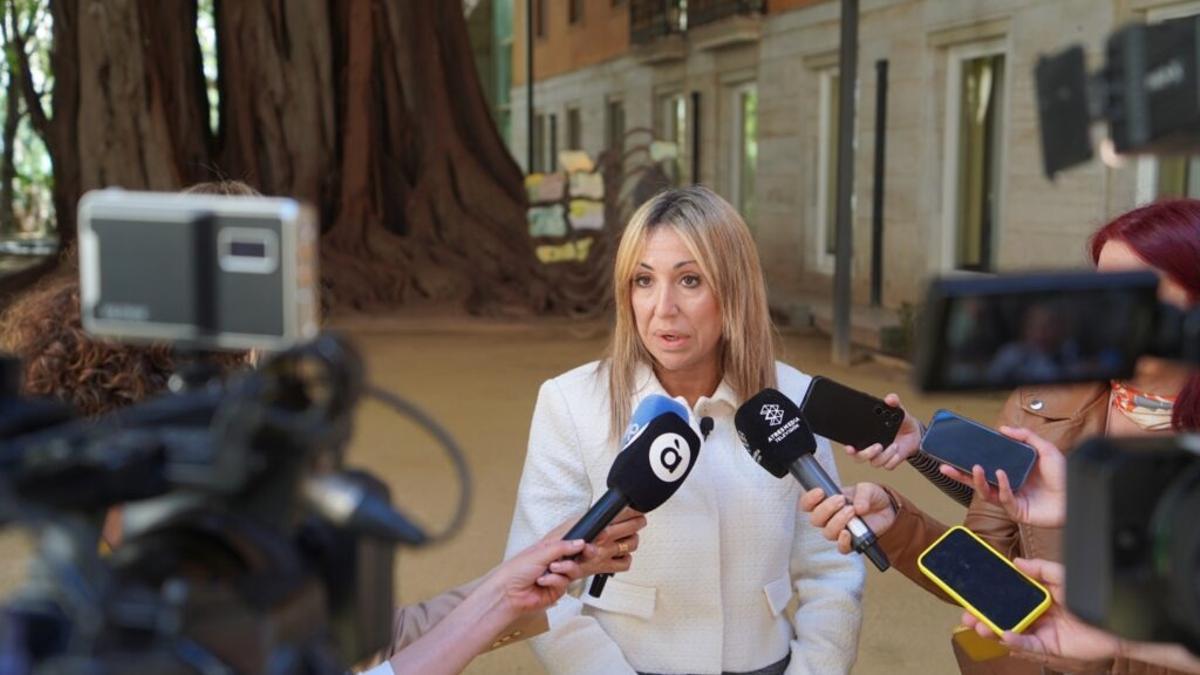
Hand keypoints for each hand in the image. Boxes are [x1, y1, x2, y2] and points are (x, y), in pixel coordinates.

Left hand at [492, 538, 587, 615]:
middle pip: (577, 557)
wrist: (508, 593)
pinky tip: (543, 581)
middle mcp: (554, 561)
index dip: (581, 542)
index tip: (588, 542)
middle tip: (584, 552)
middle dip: (580, 555)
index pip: (570, 543)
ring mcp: (556, 576)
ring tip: (552, 568)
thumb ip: (562, 547)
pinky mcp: (556, 590)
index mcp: (549, 548)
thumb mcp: (540, 552)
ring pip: (573, 570)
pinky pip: (565, 583)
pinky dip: (554, 581)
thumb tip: (580, 542)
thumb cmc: (515, 570)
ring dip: (563, 568)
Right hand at [543, 508, 645, 576]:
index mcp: (597, 529)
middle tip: (639, 518)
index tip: (635, 506)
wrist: (550, 566)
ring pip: (631, 544)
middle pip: (631, 528)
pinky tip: (622, 552)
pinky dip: (626, 557)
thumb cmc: (557, 546)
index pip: (621, 515)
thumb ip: (587, 517)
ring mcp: (606, 556)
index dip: (632, 509)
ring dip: (633, 538)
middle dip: (638, 521)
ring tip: (631, 534)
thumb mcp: (571, 523)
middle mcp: (603, 542)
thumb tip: (597, 511)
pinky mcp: (604, 568)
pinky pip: (625, 563)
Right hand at [799, 483, 895, 553]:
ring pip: (827, 533)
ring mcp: (839, 531)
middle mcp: (829, 518)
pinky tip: (849, 533)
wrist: (887, 510)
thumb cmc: (871, 498)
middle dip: (826, 509)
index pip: (807, 504)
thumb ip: (863, 494)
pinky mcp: (851, 543)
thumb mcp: (868, 489)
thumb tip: (858, 507)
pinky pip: (841, 548)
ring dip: (838, 521)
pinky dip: (843, 541)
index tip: (821, 492)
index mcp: (826, 502)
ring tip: (852, 511)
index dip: (809, 500)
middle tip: (841, 500)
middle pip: (815, 519)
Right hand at [844, 393, 921, 469]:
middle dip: (867, 453)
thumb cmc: (901, 422)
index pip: (851, 443)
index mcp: (866, 435)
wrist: (915, 434)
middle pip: (859, 457)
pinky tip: (898, 451)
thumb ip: (893, 402)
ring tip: (895, 445)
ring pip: (875, 462)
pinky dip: (893, 460)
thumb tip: (890, 398)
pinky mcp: (891, 461)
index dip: (848, 448)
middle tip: (878, 446)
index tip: (849, 447)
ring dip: (885, 455)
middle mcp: (870, 448)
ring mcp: (880, 456)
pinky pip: (888, 466)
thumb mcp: (898, 410)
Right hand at [939, 426, 1065, 527]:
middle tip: (945, 467)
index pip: (986, 465)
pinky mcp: (1017, 510)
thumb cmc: (1064, 476)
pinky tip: (1001, 475)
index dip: (970, 461)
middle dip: (959, 475)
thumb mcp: (1045, 449)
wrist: (1077, 496)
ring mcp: (1011, 499)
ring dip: (977, 480)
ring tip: (975, 468)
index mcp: (1011, 471)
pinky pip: (1004, 498)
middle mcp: (1008, 485)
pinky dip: (1001, 486)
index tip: (957, 453)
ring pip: (985, 492)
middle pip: (978, 481)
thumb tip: (1003, 429)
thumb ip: (1026, 436)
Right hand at [962, 558, 1117, 668]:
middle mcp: (1036, 616)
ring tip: (978, 624)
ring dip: (992, 629)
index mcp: (1037, 598)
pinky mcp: (1050, 646)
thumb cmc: (1093, 599)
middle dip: (983, 616)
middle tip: (968, 613)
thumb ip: (1040, 568)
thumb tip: (1017, 562)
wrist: (1117, 621)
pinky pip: (1029, 644)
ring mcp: (1041, 631)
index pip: (1009, 596)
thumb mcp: (1062, 576)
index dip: (991, 595)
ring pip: (1011, 631)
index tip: (974, 592)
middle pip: (1004, 616)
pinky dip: (1016, 641)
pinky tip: (1004, 634)